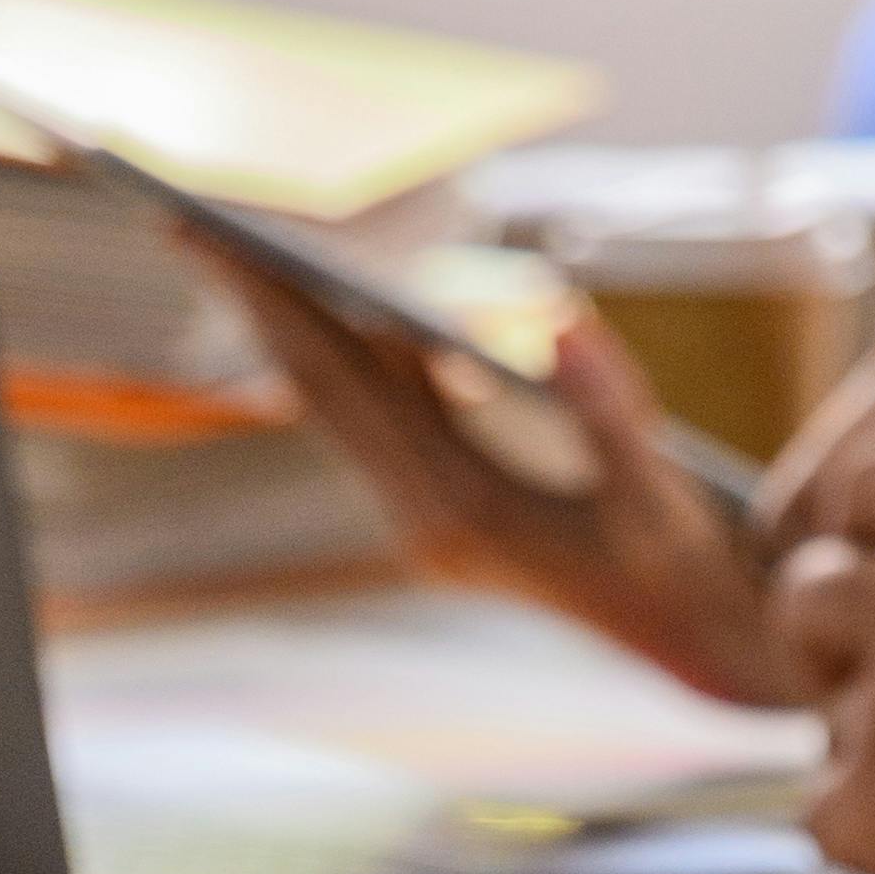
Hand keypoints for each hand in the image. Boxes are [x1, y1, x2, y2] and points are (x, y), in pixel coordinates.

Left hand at [217, 265, 795, 705]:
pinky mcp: (442, 517)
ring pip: (337, 409)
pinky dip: (343, 361)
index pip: (351, 385)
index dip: (285, 306)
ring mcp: (427, 523)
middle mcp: (425, 520)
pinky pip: (374, 426)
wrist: (687, 650)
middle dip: (259, 305)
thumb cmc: (678, 567)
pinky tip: (332, 310)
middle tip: (187, 223)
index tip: (227, 241)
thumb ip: (608, 408)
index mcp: (463, 510)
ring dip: (289, 331)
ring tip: (236, 252)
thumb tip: (557, 317)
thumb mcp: (654, 488)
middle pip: (321, 392)